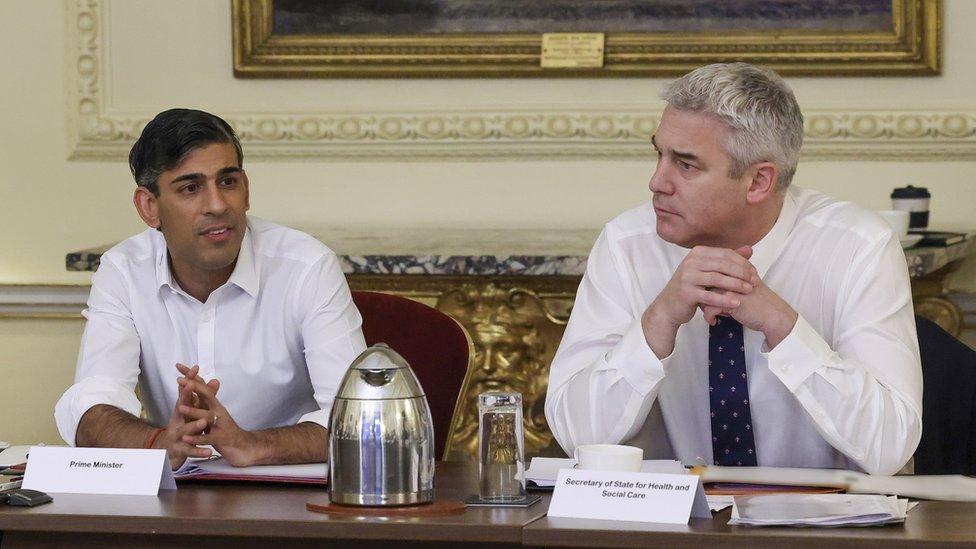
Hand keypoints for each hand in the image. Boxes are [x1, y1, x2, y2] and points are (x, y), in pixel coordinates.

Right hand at [151, 365, 213, 469]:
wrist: (167, 451)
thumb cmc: (182, 427)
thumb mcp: (191, 412)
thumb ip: (203, 397)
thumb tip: (215, 380)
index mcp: (181, 411)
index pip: (185, 393)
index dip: (189, 381)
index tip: (195, 369)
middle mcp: (177, 421)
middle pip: (180, 409)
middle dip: (187, 398)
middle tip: (191, 388)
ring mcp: (176, 436)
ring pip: (185, 431)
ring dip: (193, 425)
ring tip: (203, 421)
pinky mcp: (179, 450)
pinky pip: (190, 451)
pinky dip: (199, 451)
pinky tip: (209, 452)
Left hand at [176, 376, 262, 466]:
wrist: (244, 447)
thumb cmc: (226, 430)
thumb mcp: (216, 413)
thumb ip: (210, 399)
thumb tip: (211, 380)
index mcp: (215, 406)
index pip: (203, 387)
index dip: (192, 377)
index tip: (179, 367)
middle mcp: (219, 412)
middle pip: (207, 397)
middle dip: (194, 388)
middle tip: (180, 380)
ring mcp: (221, 425)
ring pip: (207, 417)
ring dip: (194, 412)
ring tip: (181, 408)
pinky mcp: (221, 439)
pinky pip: (208, 438)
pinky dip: (197, 438)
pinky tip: (187, 438)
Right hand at [641, 245, 758, 357]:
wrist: (669, 305)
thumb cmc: (692, 287)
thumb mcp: (708, 271)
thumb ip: (728, 260)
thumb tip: (750, 248)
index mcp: (697, 253)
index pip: (725, 254)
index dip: (742, 262)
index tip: (754, 272)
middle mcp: (690, 262)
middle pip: (722, 264)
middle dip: (741, 273)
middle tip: (754, 281)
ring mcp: (687, 277)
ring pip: (717, 278)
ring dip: (735, 284)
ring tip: (749, 290)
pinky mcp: (686, 292)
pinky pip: (709, 295)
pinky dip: (724, 299)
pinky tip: (736, 303)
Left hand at [701, 278, 797, 348]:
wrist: (774, 315)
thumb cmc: (759, 303)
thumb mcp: (743, 288)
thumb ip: (730, 284)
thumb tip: (710, 287)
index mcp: (736, 271)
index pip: (712, 273)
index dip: (706, 286)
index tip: (704, 296)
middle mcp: (732, 276)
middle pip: (706, 283)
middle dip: (702, 296)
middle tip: (703, 306)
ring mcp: (732, 287)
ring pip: (706, 295)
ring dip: (704, 306)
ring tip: (709, 314)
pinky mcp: (732, 301)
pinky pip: (711, 308)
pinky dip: (710, 316)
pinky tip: (713, 322)